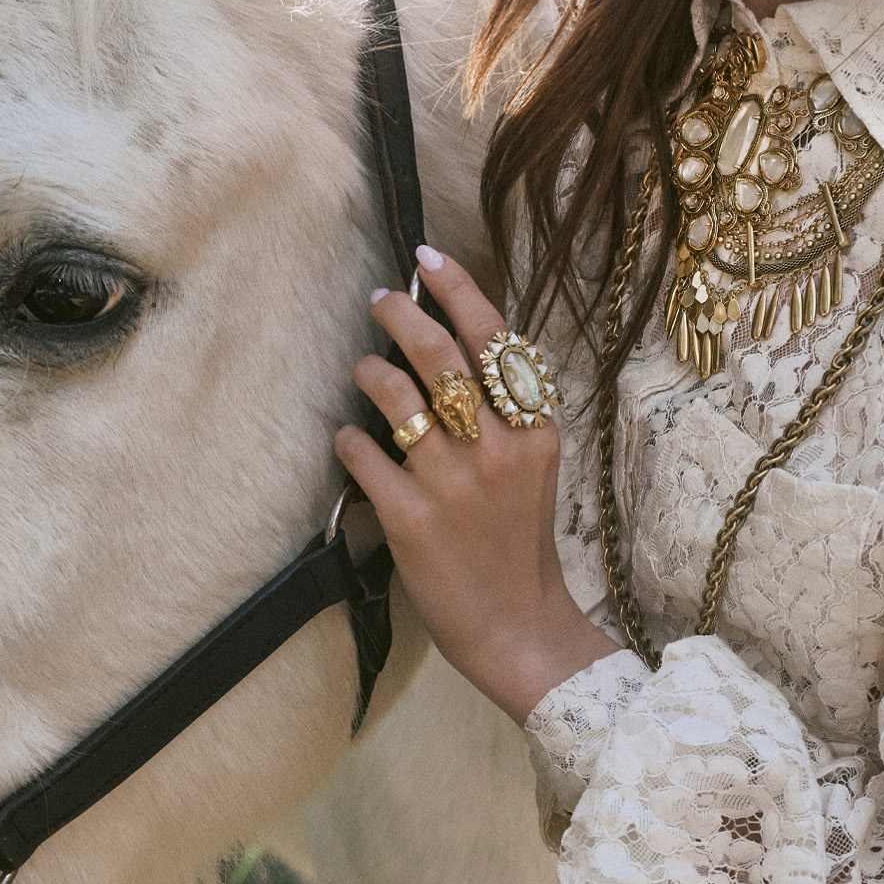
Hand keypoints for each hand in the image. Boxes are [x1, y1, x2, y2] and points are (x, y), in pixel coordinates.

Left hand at [334, 248, 618, 726]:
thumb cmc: (519, 541)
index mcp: (534, 431)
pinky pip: (362, 455)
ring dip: (368, 374)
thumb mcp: (533, 467)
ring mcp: (452, 483)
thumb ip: (506, 413)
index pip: (496, 340)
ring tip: (362, 371)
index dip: (458, 290)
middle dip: (400, 316)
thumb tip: (454, 347)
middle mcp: (497, 448)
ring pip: (395, 397)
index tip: (426, 258)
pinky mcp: (409, 518)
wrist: (517, 625)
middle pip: (440, 356)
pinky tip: (349, 442)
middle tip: (378, 301)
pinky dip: (348, 440)